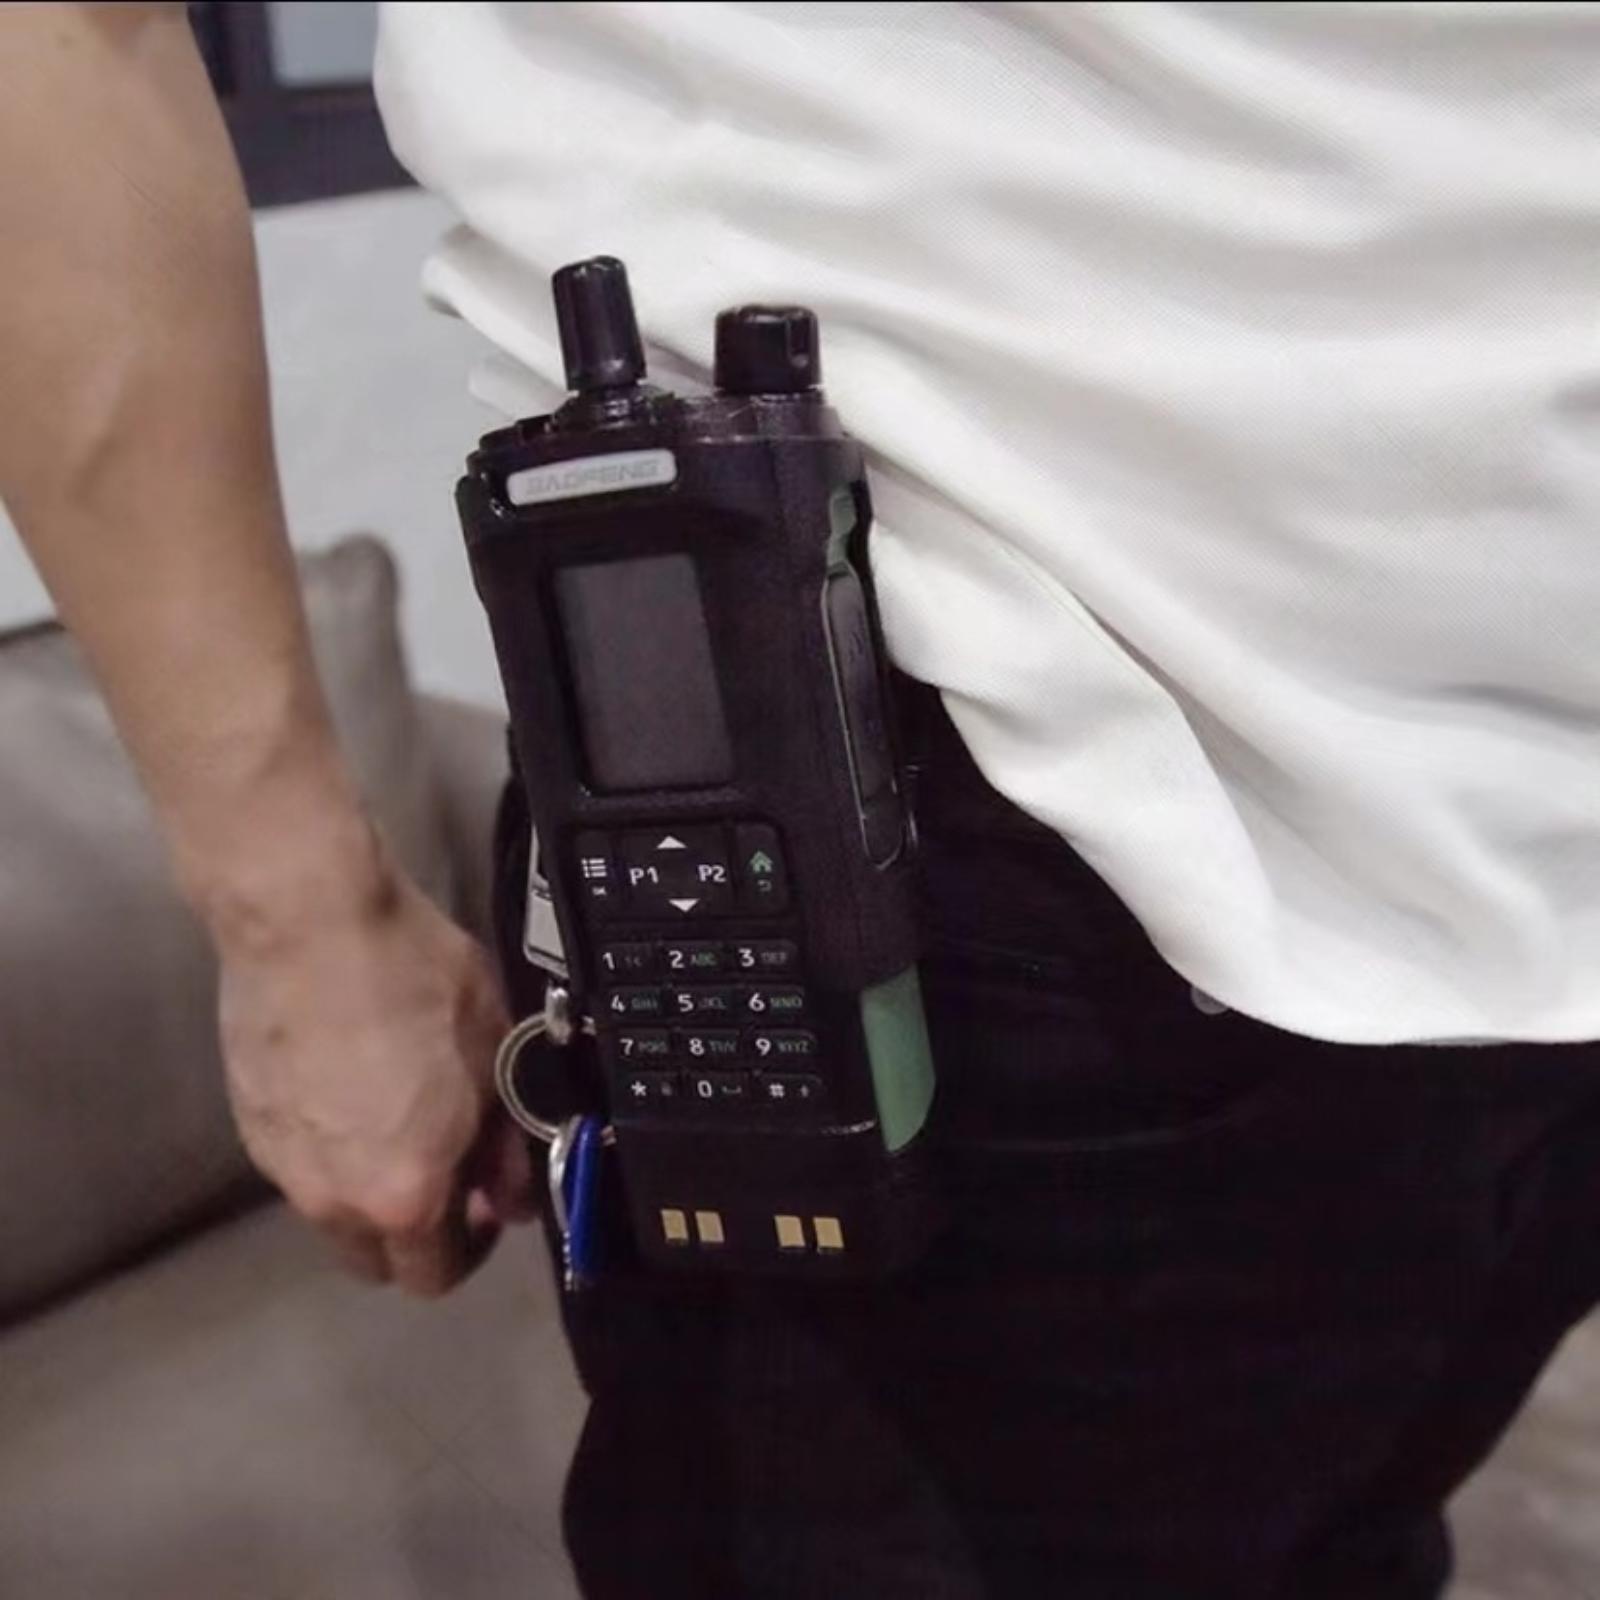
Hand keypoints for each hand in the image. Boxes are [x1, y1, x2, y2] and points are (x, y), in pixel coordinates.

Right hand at [213, 834, 533, 1295]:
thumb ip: (504, 1142)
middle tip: (446, 1170)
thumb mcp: (494, 1056)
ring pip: (334, 1214)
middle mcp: (333, 1201)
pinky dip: (331, 1152)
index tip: (485, 1202)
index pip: (434, 1276)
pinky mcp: (248, 1125)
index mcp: (403, 1196)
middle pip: (377, 1261)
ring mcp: (281, 1166)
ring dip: (370, 1192)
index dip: (472, 1249)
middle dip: (417, 1234)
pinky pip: (302, 1166)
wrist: (309, 924)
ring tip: (397, 1119)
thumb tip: (509, 1197)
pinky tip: (350, 1089)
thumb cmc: (418, 982)